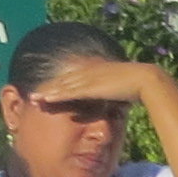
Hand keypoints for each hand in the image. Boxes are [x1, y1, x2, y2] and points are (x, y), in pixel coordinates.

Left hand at [25, 54, 163, 106]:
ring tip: (32, 98)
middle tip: (32, 96)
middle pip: (62, 81)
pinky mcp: (90, 87)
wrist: (145, 79)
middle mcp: (88, 73)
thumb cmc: (138, 86)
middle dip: (47, 88)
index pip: (71, 80)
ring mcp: (88, 79)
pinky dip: (56, 95)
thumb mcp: (121, 90)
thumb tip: (115, 103)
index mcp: (95, 73)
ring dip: (46, 92)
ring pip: (62, 86)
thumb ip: (114, 95)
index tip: (46, 93)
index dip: (58, 86)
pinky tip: (45, 99)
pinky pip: (69, 92)